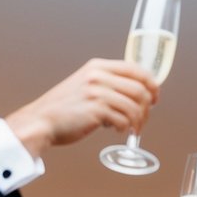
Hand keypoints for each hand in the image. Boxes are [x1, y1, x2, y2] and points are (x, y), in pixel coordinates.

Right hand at [5, 59, 159, 157]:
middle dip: (147, 108)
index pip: (136, 69)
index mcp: (98, 66)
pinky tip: (117, 130)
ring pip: (135, 106)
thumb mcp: (85, 84)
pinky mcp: (96, 110)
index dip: (152, 84)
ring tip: (132, 129)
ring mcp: (97, 92)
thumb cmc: (63, 109)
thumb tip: (134, 94)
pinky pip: (124, 120)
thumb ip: (106, 84)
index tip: (155, 97)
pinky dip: (125, 128)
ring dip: (138, 121)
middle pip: (140, 89)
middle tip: (143, 120)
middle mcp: (98, 76)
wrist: (40, 121)